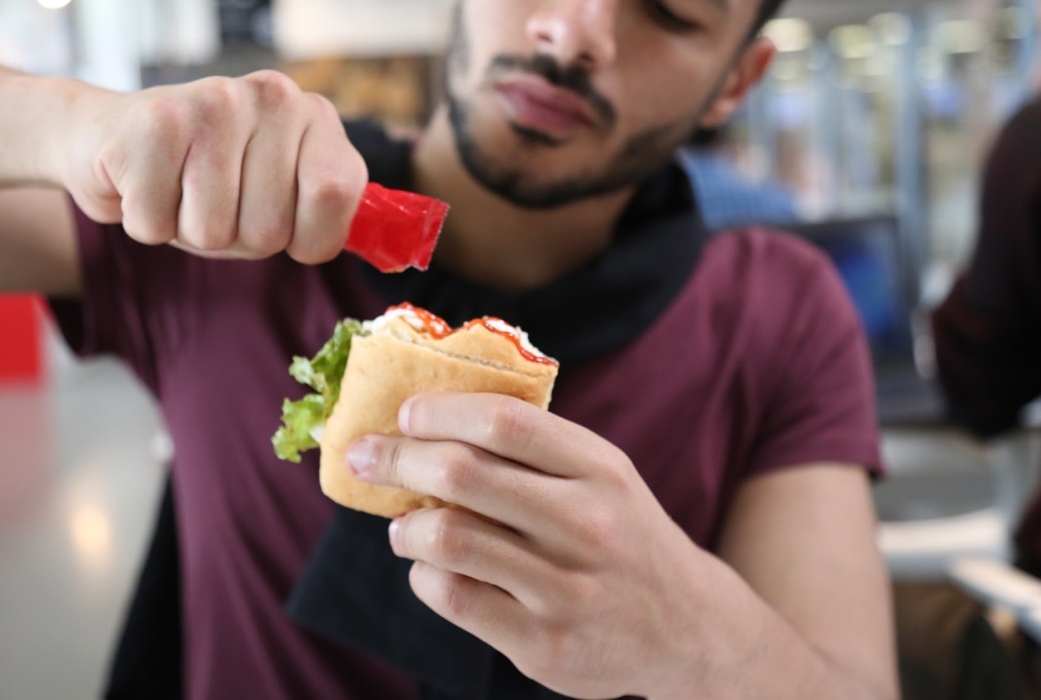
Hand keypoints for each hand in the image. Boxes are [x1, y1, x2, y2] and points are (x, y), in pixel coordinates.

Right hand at [57, 71, 365, 262]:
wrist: (105, 135)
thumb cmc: (202, 177)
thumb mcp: (280, 186)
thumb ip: (328, 206)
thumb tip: (395, 245)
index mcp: (313, 114)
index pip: (339, 196)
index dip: (309, 238)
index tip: (285, 227)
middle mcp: (271, 97)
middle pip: (271, 231)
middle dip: (236, 239)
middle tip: (211, 201)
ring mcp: (211, 103)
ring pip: (214, 233)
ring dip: (188, 231)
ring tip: (178, 191)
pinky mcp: (153, 124)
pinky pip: (159, 225)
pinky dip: (146, 222)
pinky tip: (144, 183)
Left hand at [345, 393, 712, 699]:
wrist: (689, 628)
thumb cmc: (621, 534)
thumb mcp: (603, 476)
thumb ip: (534, 447)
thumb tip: (427, 416)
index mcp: (600, 469)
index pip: (503, 420)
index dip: (440, 410)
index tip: (405, 413)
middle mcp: (587, 525)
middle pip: (462, 472)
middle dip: (396, 458)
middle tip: (365, 457)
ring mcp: (566, 589)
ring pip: (447, 537)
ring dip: (406, 525)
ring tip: (403, 525)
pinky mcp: (544, 644)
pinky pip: (452, 596)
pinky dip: (424, 575)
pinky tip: (431, 568)